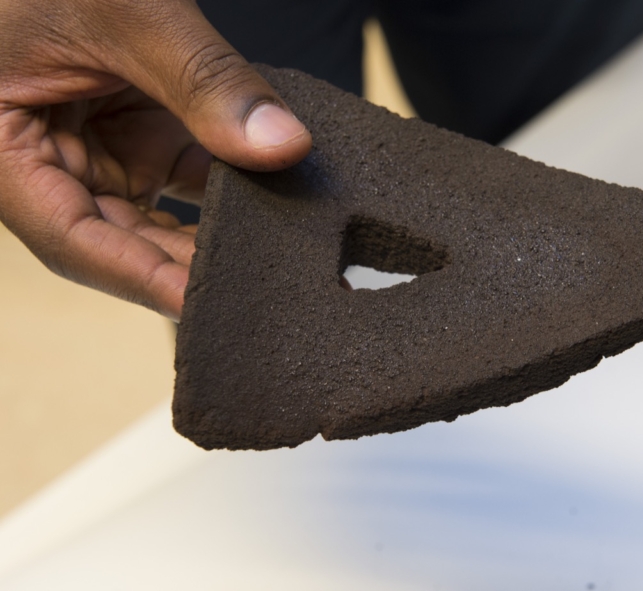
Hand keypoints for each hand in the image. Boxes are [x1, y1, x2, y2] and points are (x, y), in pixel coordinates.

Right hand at [0, 0, 311, 320]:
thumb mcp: (123, 13)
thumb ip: (202, 80)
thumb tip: (282, 145)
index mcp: (5, 155)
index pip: (75, 242)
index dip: (142, 279)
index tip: (205, 306)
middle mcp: (47, 165)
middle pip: (121, 241)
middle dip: (187, 266)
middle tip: (257, 287)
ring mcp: (92, 152)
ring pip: (154, 217)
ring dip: (209, 233)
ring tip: (267, 253)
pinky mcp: (130, 134)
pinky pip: (178, 176)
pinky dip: (219, 187)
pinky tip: (262, 197)